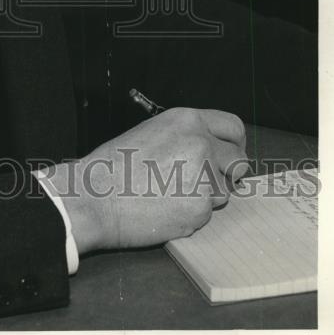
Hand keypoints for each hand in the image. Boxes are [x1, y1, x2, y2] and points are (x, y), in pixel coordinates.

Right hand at [42, 107, 247, 253]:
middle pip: (238, 161)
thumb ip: (186, 137)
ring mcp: (203, 176)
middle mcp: (200, 143)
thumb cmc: (114, 166)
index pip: (234, 127)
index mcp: (187, 120)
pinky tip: (166, 208)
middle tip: (205, 182)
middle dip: (227, 174)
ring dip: (207, 196)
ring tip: (171, 194)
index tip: (231, 154)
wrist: (95, 197)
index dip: (235, 144)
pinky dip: (192, 214)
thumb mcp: (152, 133)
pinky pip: (209, 213)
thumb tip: (213, 150)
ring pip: (225, 191)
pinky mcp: (200, 207)